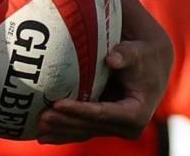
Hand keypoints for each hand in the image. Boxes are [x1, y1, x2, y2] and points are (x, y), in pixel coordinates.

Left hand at [37, 0, 172, 143]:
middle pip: (91, 126)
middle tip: (41, 117)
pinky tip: (42, 136)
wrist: (151, 65)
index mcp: (137, 113)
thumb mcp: (138, 52)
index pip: (103, 113)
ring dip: (61, 131)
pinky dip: (63, 133)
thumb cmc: (143, 56)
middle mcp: (128, 127)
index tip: (57, 104)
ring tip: (38, 129)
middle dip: (65, 123)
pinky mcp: (105, 126)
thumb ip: (126, 54)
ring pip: (84, 132)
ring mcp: (115, 128)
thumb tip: (112, 59)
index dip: (79, 110)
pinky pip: (82, 131)